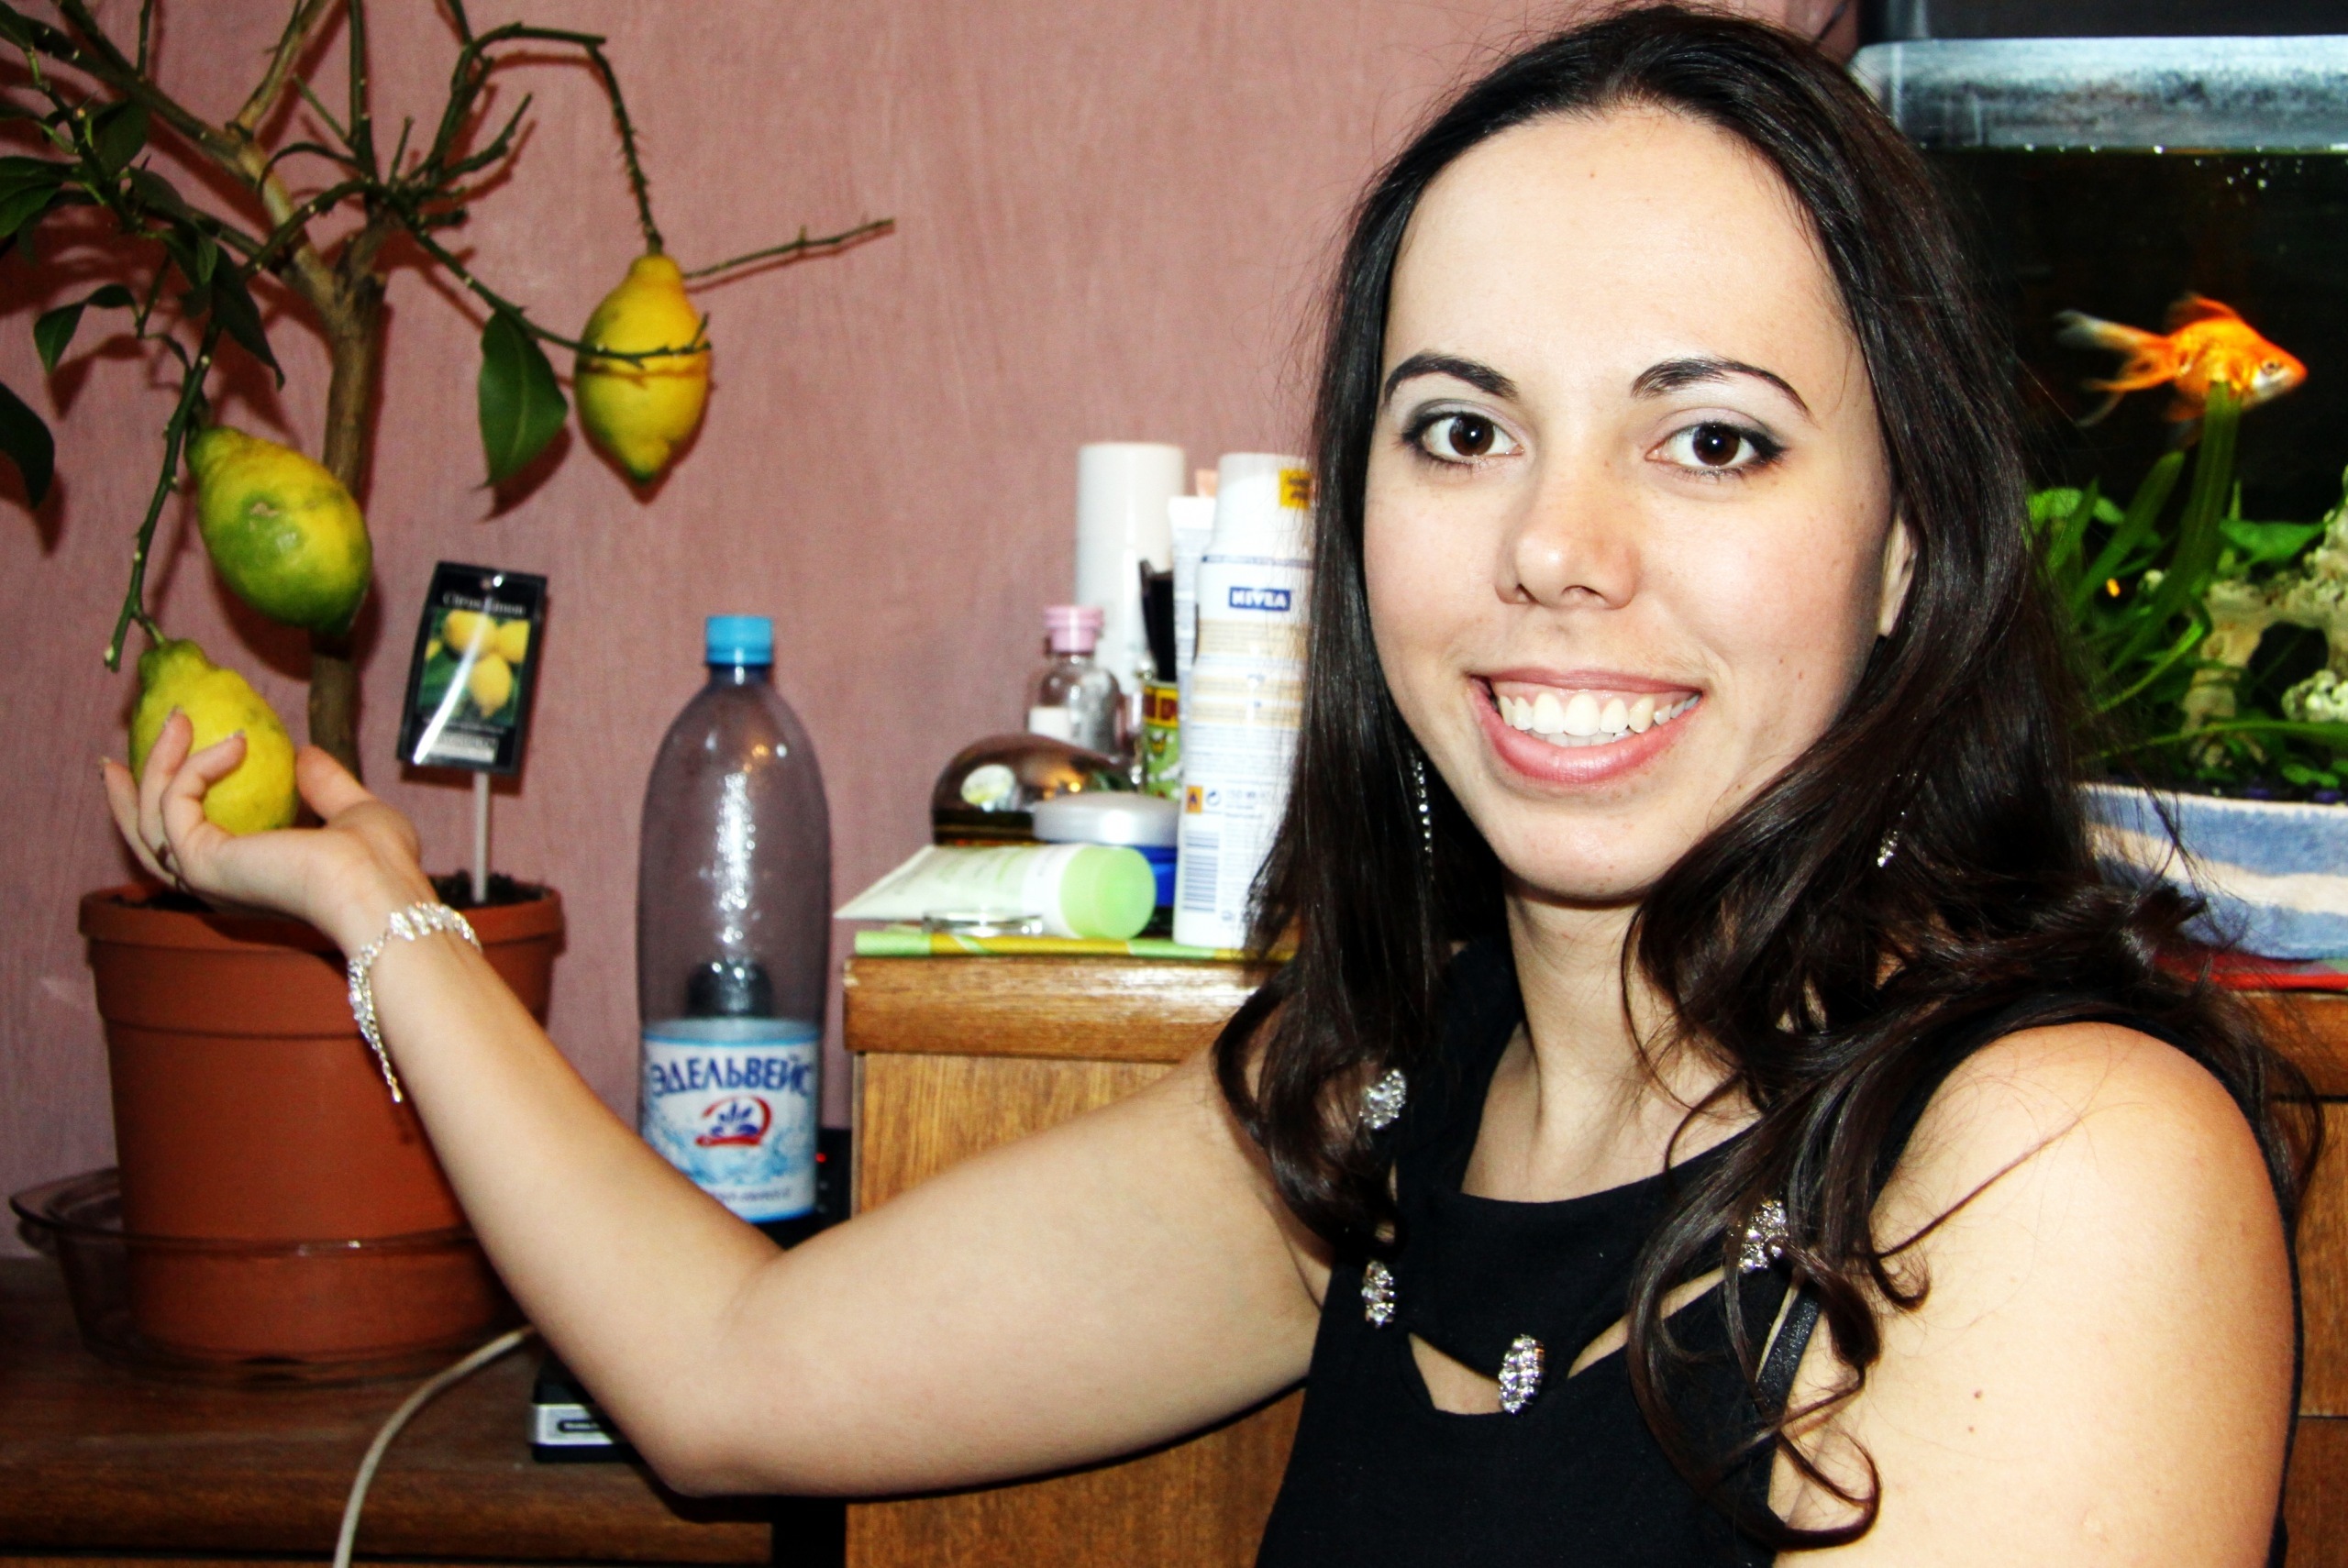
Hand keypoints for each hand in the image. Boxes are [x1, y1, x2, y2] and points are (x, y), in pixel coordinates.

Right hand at [102, 710, 436, 952]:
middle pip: (148, 842)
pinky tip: (234, 743)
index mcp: (248, 878)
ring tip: (176, 719)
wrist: (378, 887)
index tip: (168, 765)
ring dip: (155, 765)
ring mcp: (204, 877)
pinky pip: (175, 803)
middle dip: (129, 797)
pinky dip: (196, 767)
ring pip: (149, 822)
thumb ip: (325, 786)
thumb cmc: (380, 864)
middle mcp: (217, 885)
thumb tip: (304, 754)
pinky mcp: (201, 862)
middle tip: (119, 754)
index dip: (169, 806)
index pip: (191, 845)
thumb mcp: (354, 812)